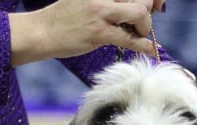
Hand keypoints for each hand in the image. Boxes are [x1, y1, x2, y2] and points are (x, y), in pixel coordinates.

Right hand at [10, 0, 164, 65]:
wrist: (42, 31)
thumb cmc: (64, 18)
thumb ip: (107, 1)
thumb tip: (131, 8)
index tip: (154, 5)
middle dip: (148, 11)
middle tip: (140, 24)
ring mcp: (101, 12)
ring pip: (139, 13)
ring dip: (145, 27)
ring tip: (139, 35)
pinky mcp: (99, 32)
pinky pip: (129, 38)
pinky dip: (143, 45)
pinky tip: (149, 49)